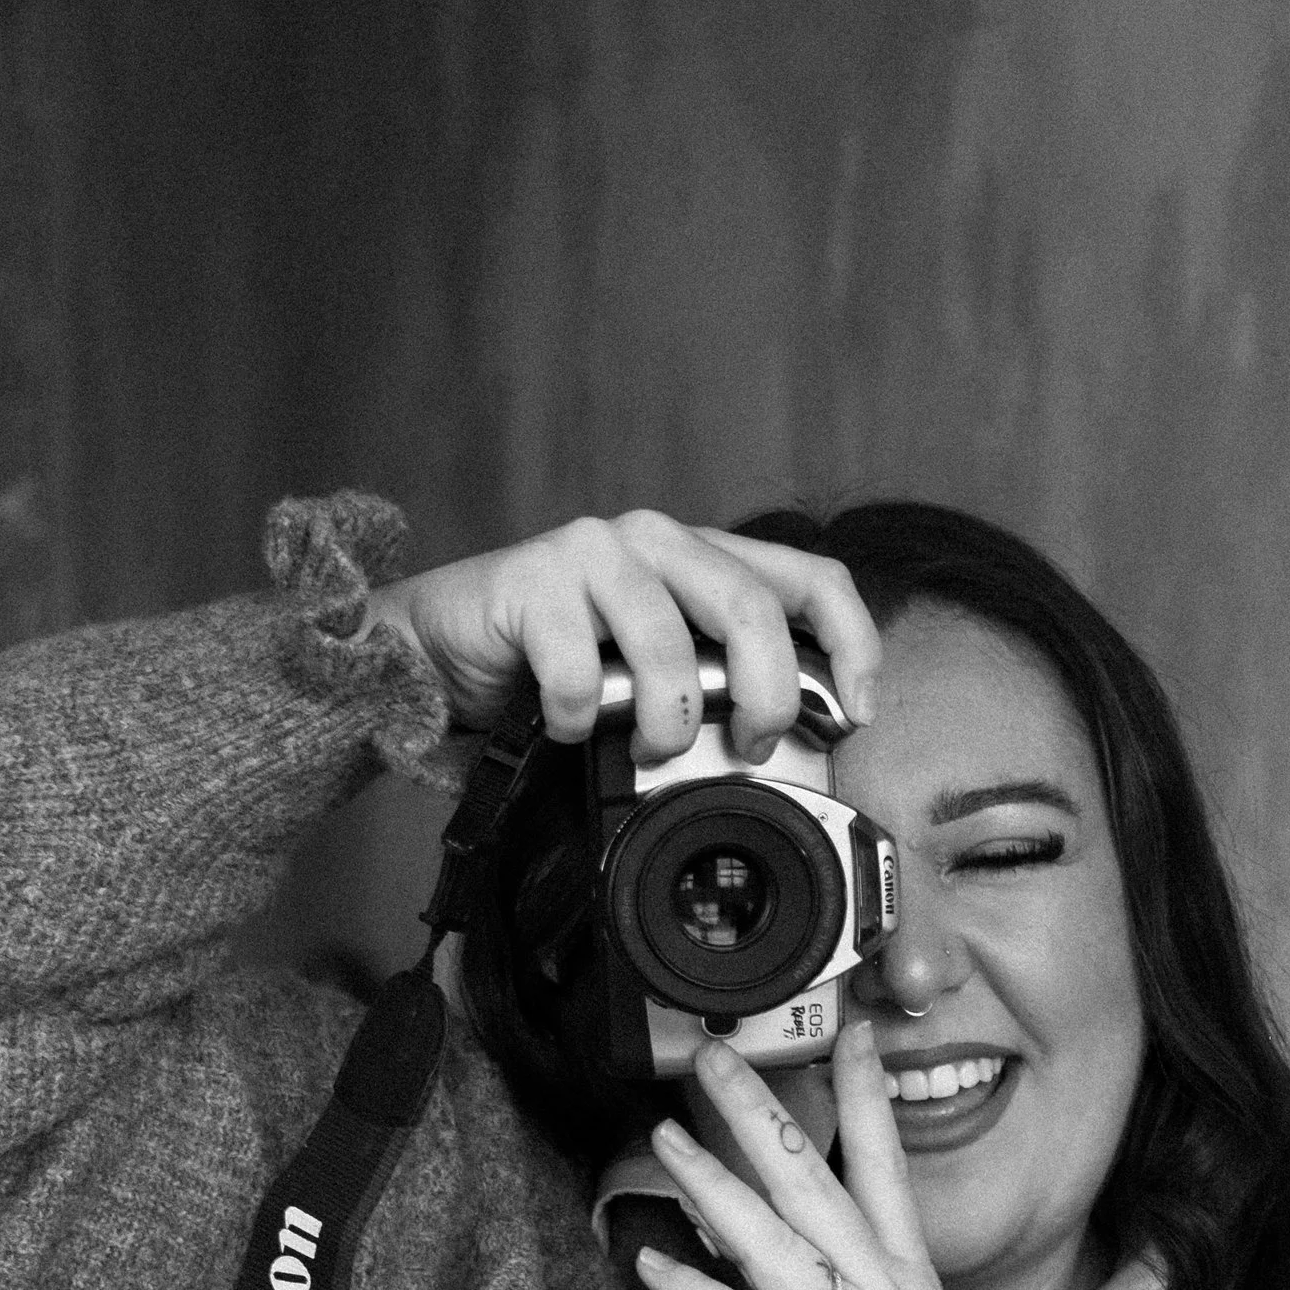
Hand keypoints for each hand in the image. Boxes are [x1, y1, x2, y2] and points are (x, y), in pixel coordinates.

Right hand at [364, 510, 878, 761]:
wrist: (434, 648)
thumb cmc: (550, 665)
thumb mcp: (651, 673)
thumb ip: (712, 684)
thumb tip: (788, 749)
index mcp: (701, 558)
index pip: (810, 576)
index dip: (852, 643)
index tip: (856, 714)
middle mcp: (655, 540)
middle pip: (752, 609)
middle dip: (766, 696)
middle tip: (751, 747)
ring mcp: (593, 554)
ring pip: (668, 646)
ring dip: (668, 721)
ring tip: (647, 749)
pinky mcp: (531, 581)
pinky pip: (579, 672)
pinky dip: (575, 720)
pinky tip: (561, 728)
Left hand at [635, 1022, 1005, 1289]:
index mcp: (916, 1284)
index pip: (888, 1170)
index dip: (865, 1100)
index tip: (849, 1036)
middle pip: (813, 1180)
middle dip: (760, 1113)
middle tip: (713, 1056)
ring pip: (770, 1237)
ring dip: (710, 1183)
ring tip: (662, 1137)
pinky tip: (650, 1266)